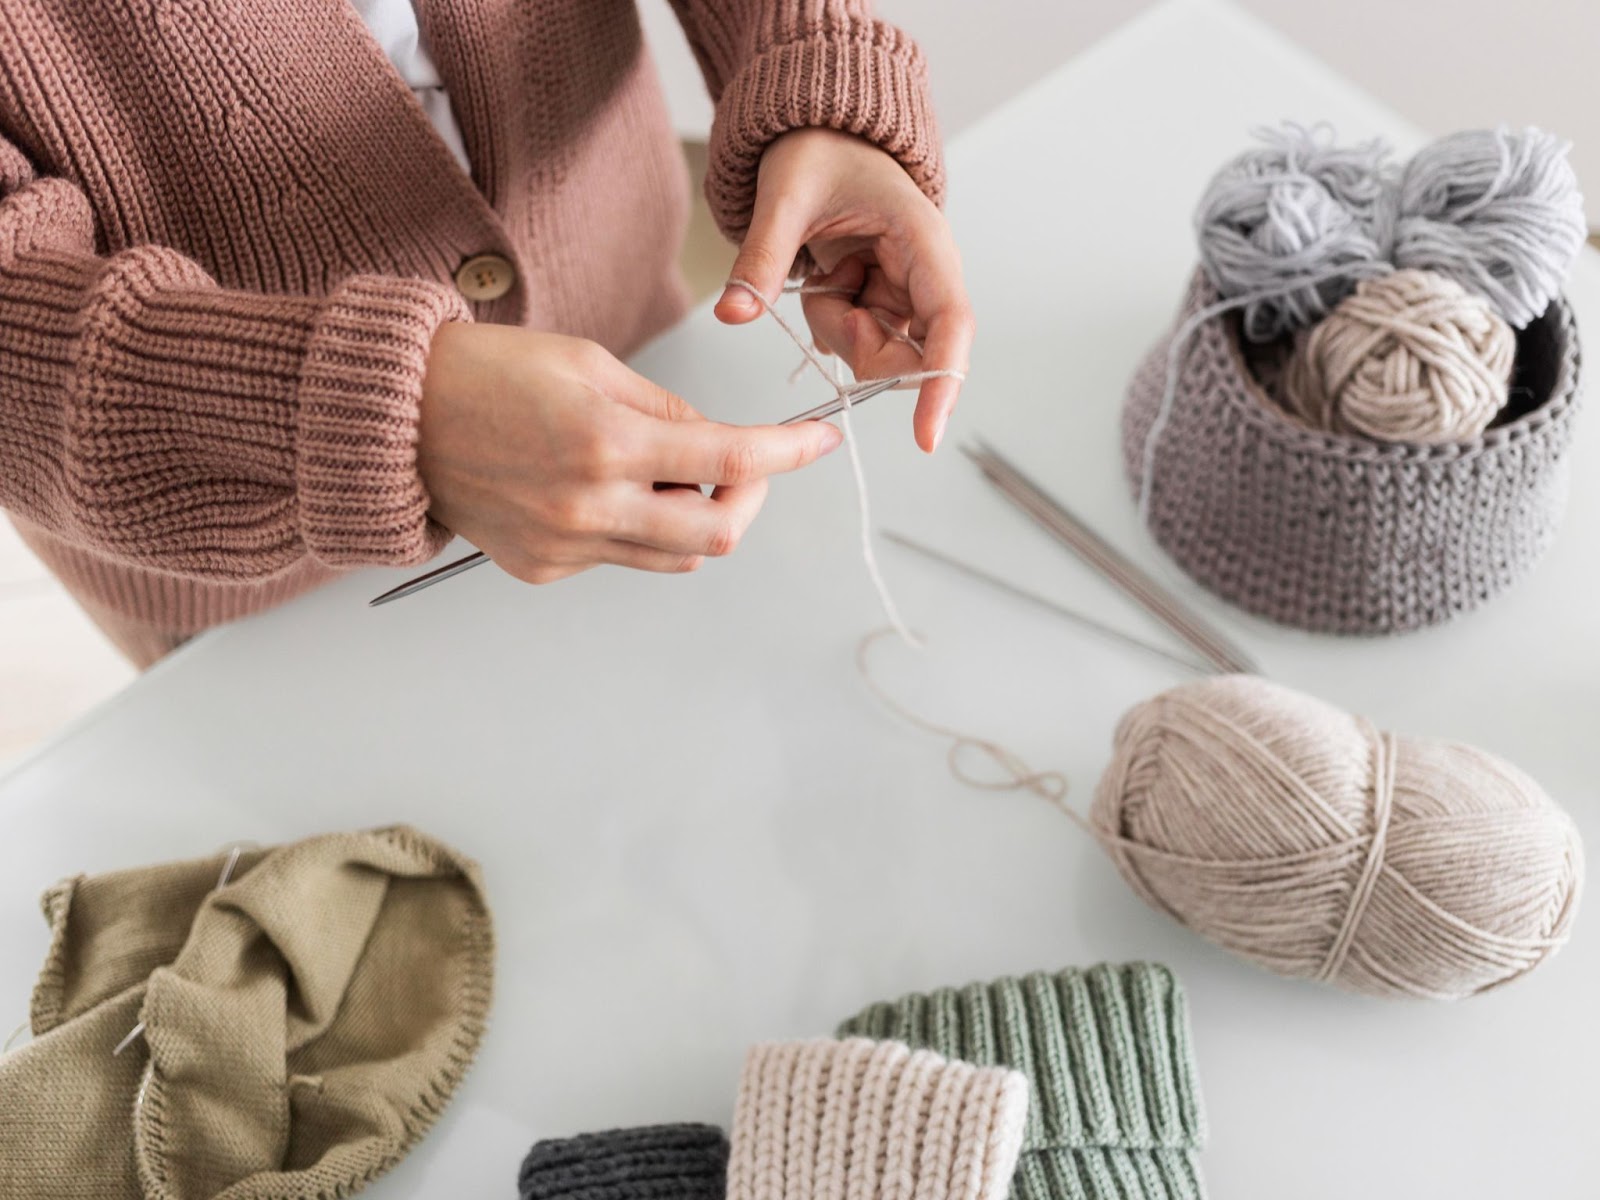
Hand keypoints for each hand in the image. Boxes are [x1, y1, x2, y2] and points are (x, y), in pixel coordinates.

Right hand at [416, 322, 841, 582]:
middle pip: (717, 535)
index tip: (819, 441)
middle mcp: (589, 505)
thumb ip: (665, 409)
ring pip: (674, 556)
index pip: (728, 458)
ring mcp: (565, 546)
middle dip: (746, 501)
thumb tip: (719, 443)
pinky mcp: (542, 570)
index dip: (787, 452)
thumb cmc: (487, 373)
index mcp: (606, 440)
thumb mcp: (590, 363)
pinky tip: (589, 490)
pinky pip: (620, 559)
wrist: (394, 420)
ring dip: (689, 518)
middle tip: (740, 469)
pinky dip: (631, 529)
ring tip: (653, 472)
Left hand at [714, 128, 974, 452]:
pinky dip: (828, 319)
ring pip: (874, 352)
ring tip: (819, 266)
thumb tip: (733, 312)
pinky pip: (856, 339)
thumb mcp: (784, 197)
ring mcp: (907, 293)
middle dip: (854, 340)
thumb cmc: (820, 150)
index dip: (941, 383)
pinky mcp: (885, 302)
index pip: (950, 325)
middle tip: (820, 288)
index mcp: (924, 241)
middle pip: (907, 353)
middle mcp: (928, 275)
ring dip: (833, 325)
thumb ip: (763, 258)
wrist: (821, 134)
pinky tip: (824, 275)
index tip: (925, 438)